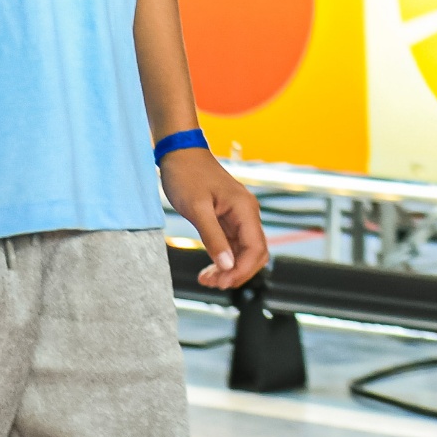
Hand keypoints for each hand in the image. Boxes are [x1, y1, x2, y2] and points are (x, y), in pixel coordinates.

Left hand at [164, 148, 267, 288]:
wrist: (180, 153)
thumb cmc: (187, 175)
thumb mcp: (197, 209)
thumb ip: (213, 238)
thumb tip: (227, 266)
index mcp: (245, 209)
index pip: (256, 249)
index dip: (242, 270)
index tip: (221, 284)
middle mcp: (247, 213)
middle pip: (255, 254)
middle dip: (237, 273)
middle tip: (213, 283)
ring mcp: (238, 216)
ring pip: (244, 252)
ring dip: (229, 269)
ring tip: (207, 279)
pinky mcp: (228, 219)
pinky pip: (233, 245)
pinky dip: (223, 259)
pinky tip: (208, 269)